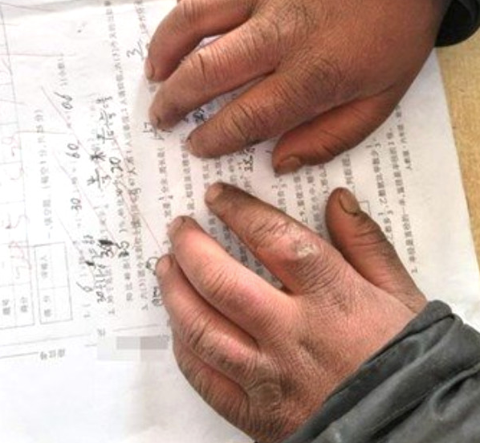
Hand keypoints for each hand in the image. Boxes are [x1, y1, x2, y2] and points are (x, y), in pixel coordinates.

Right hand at [146, 0, 450, 172]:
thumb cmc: (397, 27)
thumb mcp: (383, 98)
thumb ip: (331, 137)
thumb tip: (278, 161)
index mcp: (312, 72)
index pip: (246, 117)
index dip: (214, 137)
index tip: (197, 145)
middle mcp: (277, 29)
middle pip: (205, 72)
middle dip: (173, 102)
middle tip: (161, 116)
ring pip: (190, 18)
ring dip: (164, 50)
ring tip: (154, 72)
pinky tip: (183, 9)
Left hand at [156, 183, 425, 442]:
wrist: (409, 430)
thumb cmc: (404, 357)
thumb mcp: (399, 292)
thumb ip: (365, 243)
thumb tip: (336, 199)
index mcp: (331, 297)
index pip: (273, 240)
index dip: (239, 211)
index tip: (215, 195)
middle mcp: (292, 334)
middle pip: (223, 283)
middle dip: (191, 249)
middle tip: (179, 228)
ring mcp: (269, 377)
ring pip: (203, 329)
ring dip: (175, 292)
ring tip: (166, 266)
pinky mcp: (255, 413)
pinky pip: (205, 378)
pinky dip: (184, 347)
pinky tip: (179, 324)